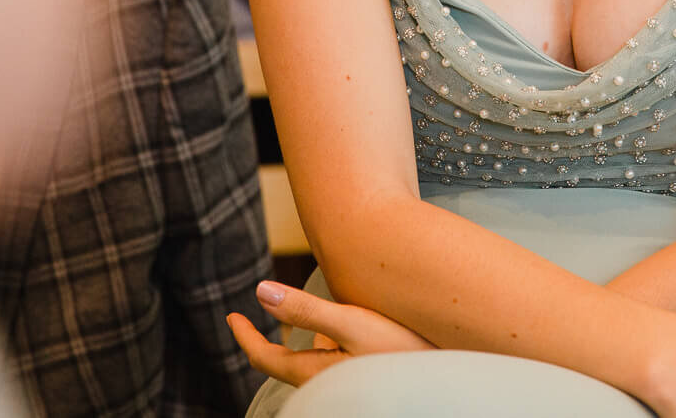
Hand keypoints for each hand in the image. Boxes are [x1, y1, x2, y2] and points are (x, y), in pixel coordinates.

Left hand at [227, 279, 432, 387]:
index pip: (263, 357)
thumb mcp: (353, 322)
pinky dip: (326, 344)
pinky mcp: (362, 378)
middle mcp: (324, 382)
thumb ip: (306, 308)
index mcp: (313, 373)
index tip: (231, 317)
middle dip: (269, 338)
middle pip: (285, 362)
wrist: (444, 381)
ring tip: (307, 316)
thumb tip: (260, 292)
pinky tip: (346, 330)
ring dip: (303, 339)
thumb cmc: (403, 351)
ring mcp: (343, 383)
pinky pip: (331, 363)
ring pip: (310, 362)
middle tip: (258, 317)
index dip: (243, 335)